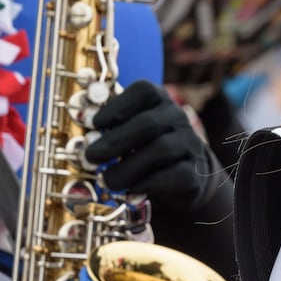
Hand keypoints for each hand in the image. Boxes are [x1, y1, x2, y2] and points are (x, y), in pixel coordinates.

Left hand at [86, 80, 226, 212]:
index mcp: (159, 100)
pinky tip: (132, 190)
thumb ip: (109, 130)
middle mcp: (178, 117)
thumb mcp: (128, 133)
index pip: (143, 91)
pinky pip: (175, 174)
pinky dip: (149, 183)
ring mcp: (190, 143)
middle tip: (90, 157)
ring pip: (162, 149)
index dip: (116, 106)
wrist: (180, 178)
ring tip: (108, 180)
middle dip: (114, 141)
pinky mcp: (196, 171)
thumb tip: (84, 141)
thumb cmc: (143, 150)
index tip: (94, 124)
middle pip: (149, 123)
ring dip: (128, 168)